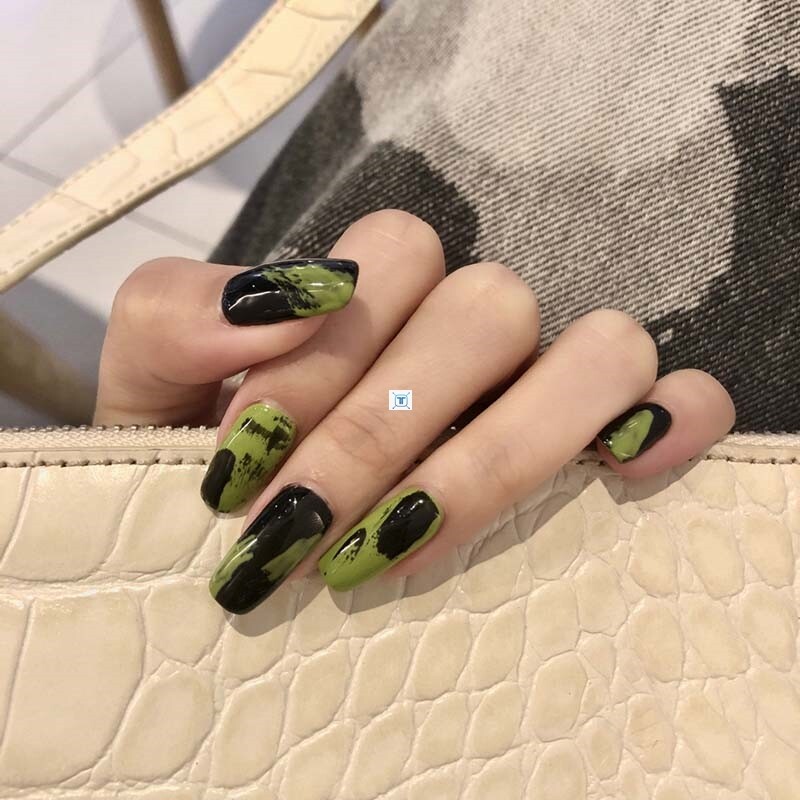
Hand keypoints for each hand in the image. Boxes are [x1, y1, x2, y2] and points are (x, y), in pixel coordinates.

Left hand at [96, 210, 735, 613]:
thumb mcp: (149, 398)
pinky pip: (678, 398)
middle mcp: (466, 325)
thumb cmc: (211, 477)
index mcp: (377, 296)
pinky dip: (671, 421)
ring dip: (499, 455)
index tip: (241, 471)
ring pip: (597, 350)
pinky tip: (624, 470)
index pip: (391, 263)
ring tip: (400, 548)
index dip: (320, 365)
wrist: (248, 556)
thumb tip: (279, 302)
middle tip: (300, 534)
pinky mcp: (604, 439)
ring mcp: (543, 379)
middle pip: (491, 309)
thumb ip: (171, 320)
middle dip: (387, 431)